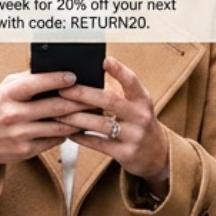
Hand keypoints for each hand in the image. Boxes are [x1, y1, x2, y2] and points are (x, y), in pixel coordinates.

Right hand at [0, 71, 91, 189]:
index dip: (59, 79)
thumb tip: (56, 70)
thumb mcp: (5, 89)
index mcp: (8, 94)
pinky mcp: (26, 150)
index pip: (38, 83)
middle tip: (94, 96)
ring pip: (59, 126)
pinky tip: (75, 127)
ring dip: (78, 119)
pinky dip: (67, 133)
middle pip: (56, 106)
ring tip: (90, 113)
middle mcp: (14, 114)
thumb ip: (28, 79)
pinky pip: (55, 140)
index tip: (74, 76)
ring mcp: (20, 134)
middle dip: (79, 101)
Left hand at [58, 58, 171, 197]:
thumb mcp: (136, 104)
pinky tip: (68, 132)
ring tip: (58, 113)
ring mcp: (134, 135)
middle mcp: (140, 116)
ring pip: (100, 124)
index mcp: (142, 99)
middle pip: (110, 101)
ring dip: (76, 118)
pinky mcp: (125, 153)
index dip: (119, 70)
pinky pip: (98, 144)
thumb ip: (118, 92)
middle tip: (64, 90)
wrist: (156, 154)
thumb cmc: (138, 123)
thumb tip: (87, 76)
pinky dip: (81, 137)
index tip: (104, 60)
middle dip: (84, 94)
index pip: (131, 81)